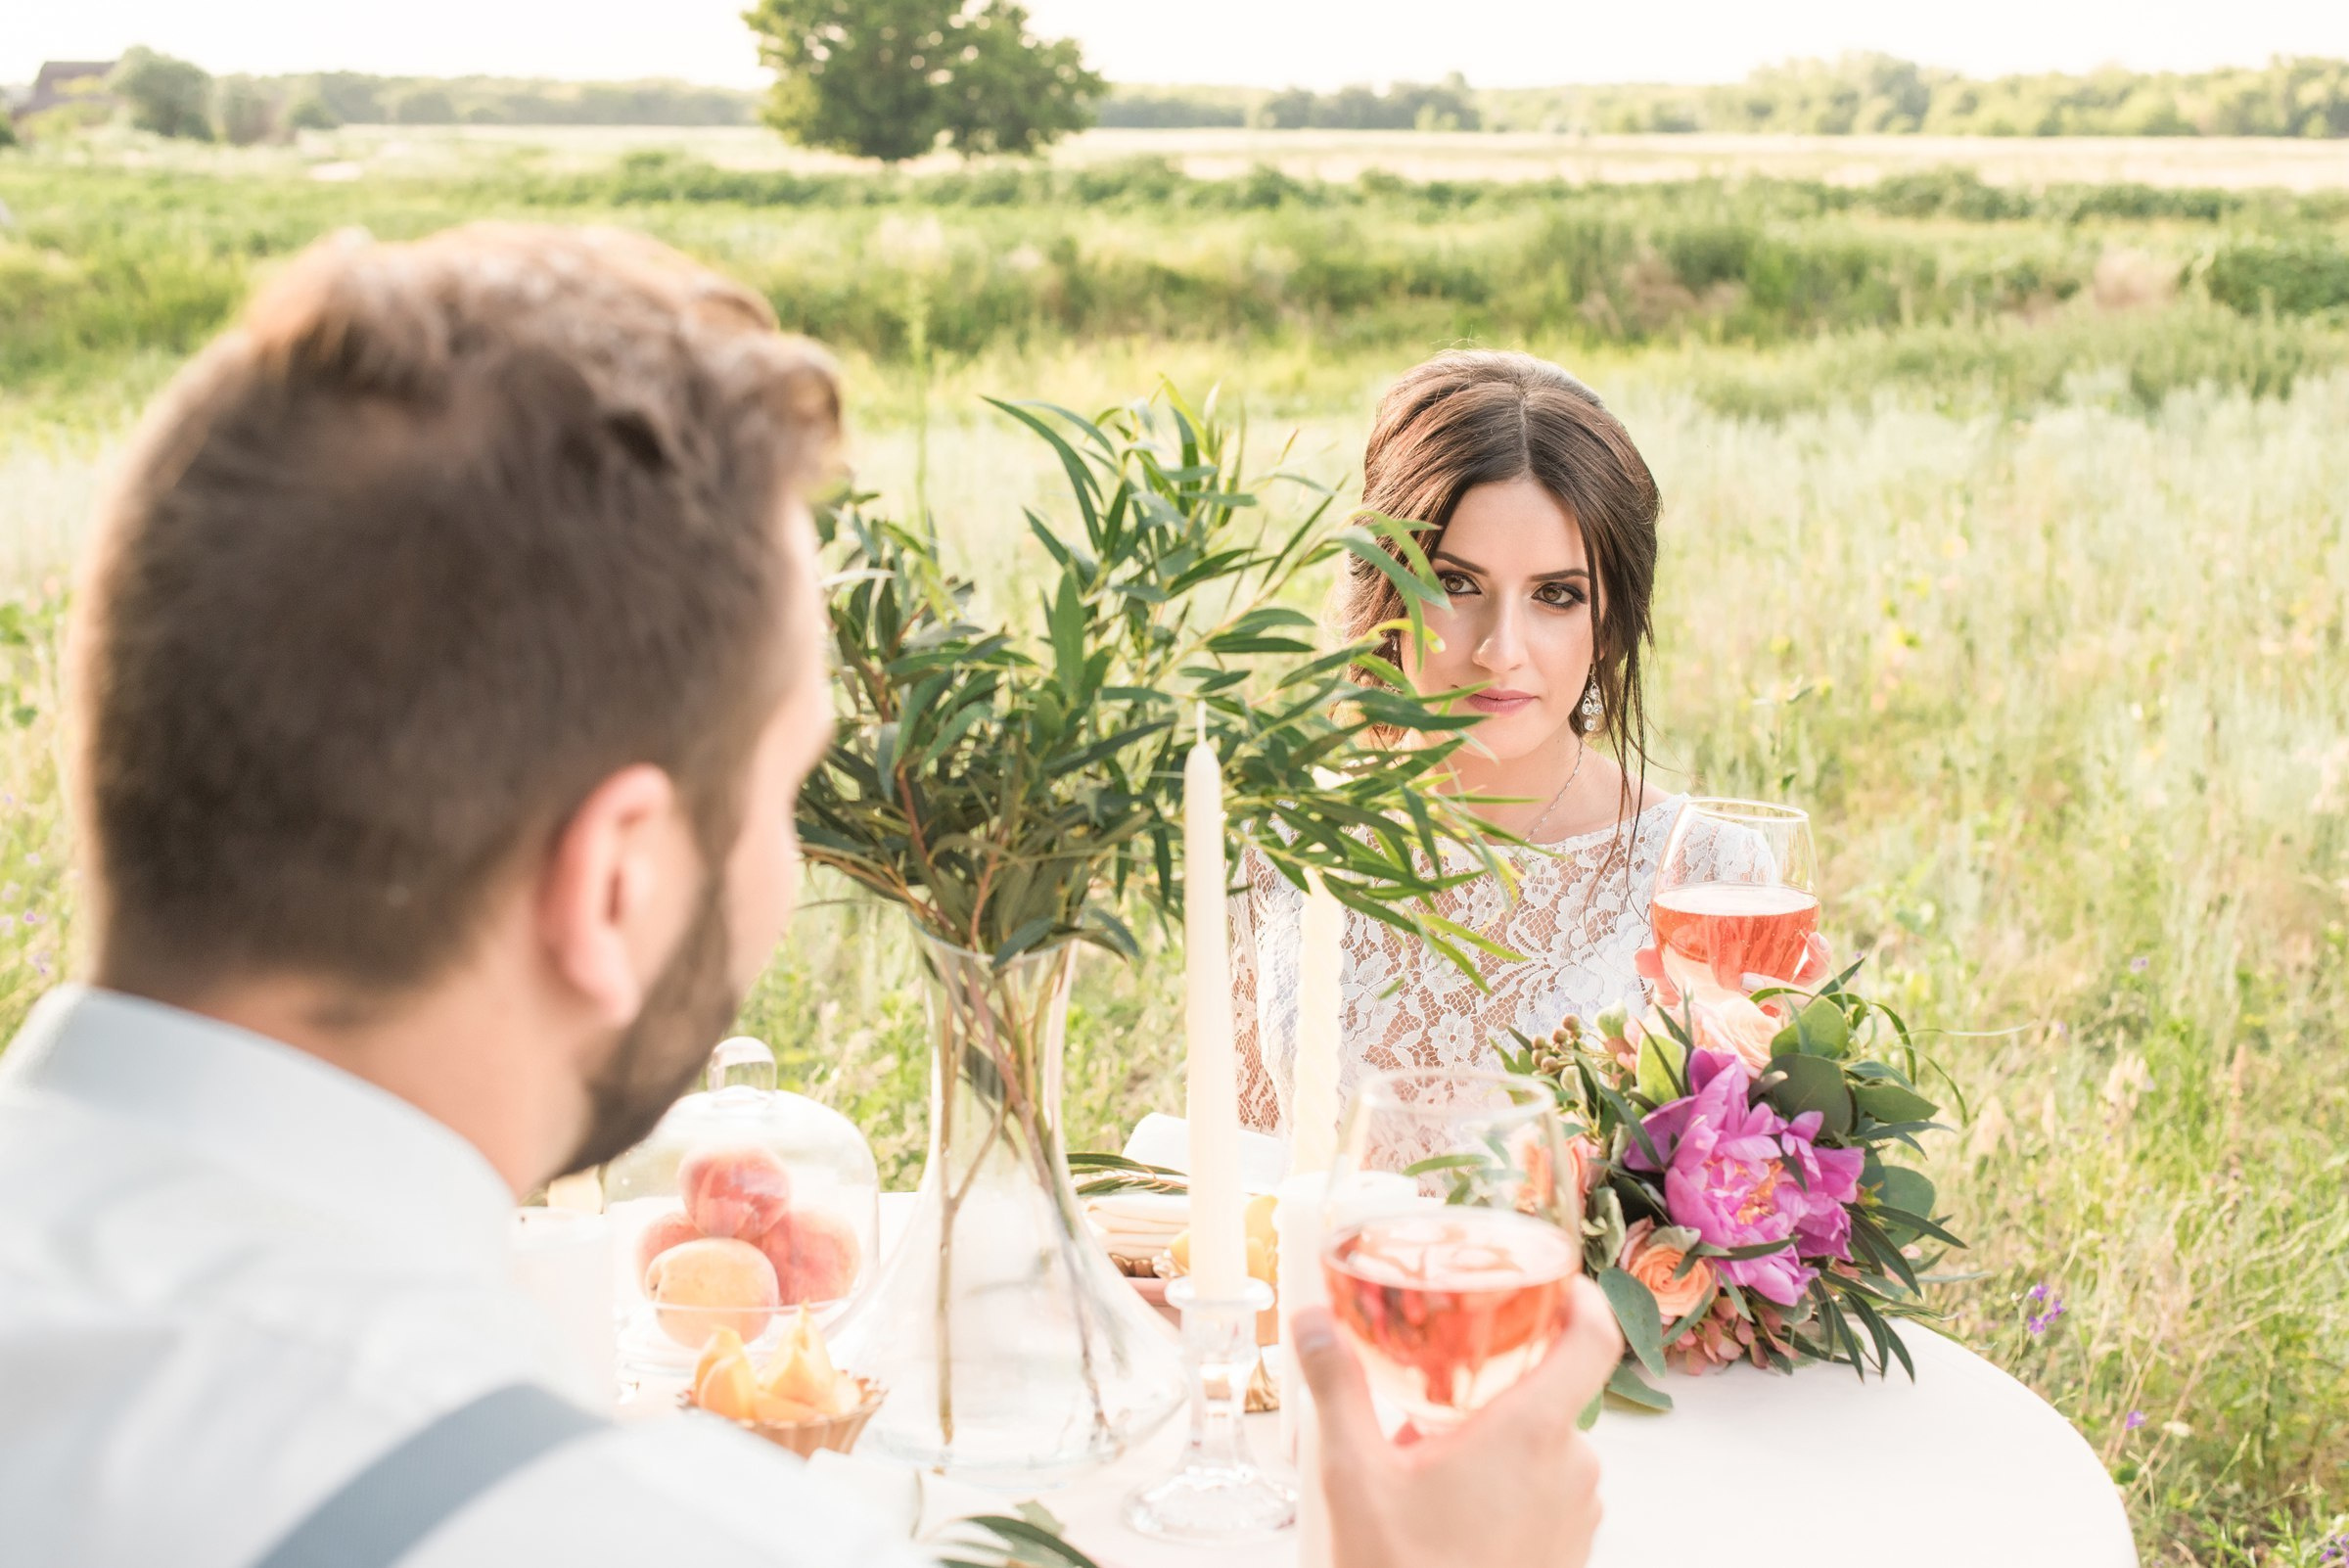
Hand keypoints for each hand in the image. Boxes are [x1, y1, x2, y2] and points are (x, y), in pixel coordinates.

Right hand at [1295, 1274, 1622, 1567]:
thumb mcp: (1354, 1473)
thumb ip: (1337, 1385)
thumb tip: (1314, 1319)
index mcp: (1533, 1434)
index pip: (1595, 1340)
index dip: (1583, 1298)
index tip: (1555, 1281)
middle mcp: (1573, 1469)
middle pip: (1552, 1393)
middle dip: (1495, 1388)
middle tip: (1436, 1393)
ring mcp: (1578, 1517)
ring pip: (1546, 1448)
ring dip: (1498, 1443)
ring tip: (1430, 1464)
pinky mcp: (1571, 1554)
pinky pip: (1548, 1494)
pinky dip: (1509, 1487)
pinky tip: (1452, 1512)